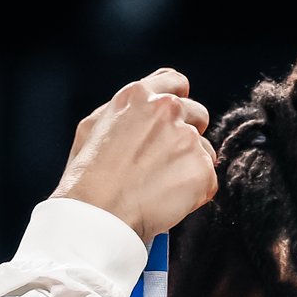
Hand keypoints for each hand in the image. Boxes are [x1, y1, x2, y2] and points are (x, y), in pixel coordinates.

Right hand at [50, 68, 217, 243]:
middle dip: (188, 135)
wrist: (98, 213)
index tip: (177, 118)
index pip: (175, 82)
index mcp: (138, 95)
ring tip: (161, 188)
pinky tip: (170, 202)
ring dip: (190, 167)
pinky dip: (195, 193)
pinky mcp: (202, 169)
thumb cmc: (87, 178)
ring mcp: (187, 138)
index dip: (179, 101)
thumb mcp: (93, 127)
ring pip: (204, 150)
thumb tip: (144, 113)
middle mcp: (166, 109)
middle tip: (169, 161)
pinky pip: (209, 181)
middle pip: (198, 114)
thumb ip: (125, 112)